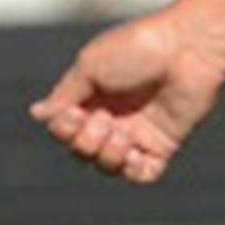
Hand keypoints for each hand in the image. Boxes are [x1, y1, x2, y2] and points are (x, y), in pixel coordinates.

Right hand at [30, 12, 224, 182]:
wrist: (186, 50)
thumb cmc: (137, 49)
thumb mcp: (90, 66)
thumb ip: (64, 94)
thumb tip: (37, 114)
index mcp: (93, 96)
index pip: (65, 128)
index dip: (62, 129)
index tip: (72, 113)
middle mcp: (114, 116)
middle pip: (82, 150)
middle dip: (84, 142)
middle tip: (102, 119)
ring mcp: (139, 132)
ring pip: (108, 166)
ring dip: (106, 156)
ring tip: (119, 133)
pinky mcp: (164, 144)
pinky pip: (142, 174)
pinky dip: (131, 170)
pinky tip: (132, 152)